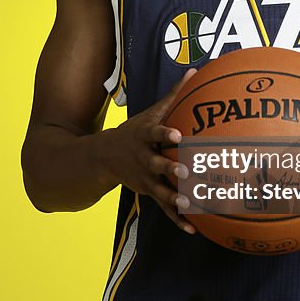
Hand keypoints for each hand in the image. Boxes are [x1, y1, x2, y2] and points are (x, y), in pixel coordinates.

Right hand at [103, 70, 197, 233]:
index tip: (178, 136)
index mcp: (146, 137)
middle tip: (185, 172)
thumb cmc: (136, 131)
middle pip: (158, 165)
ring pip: (161, 190)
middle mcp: (144, 159)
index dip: (166, 134)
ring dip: (174, 199)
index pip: (156, 134)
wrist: (105, 157)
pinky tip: (192, 228)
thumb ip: (174, 95)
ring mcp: (146, 178)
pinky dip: (178, 219)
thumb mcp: (151, 113)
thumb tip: (195, 71)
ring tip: (188, 205)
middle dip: (170, 169)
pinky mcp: (150, 193)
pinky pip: (165, 209)